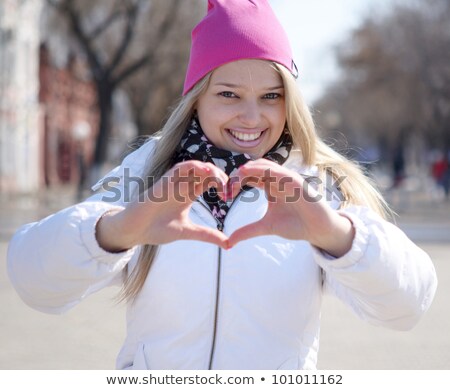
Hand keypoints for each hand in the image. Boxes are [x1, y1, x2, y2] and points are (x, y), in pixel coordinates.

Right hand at [96, 161, 229, 251]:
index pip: (210, 182)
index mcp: (189, 194)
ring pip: (196, 167)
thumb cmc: (157, 229)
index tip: (229, 196)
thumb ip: (208, 235)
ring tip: (220, 179)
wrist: (135, 230)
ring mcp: (174, 182)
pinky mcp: (165, 180)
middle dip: (220, 176)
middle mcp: (183, 185)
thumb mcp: (188, 232)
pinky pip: (181, 167)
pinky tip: (205, 171)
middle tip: (229, 187)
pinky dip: (194, 166)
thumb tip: (229, 244)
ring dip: (210, 169)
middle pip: (206, 172)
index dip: (222, 185)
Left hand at [227, 159, 354, 256]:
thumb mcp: (266, 227)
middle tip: (228, 186)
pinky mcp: (297, 181)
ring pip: (265, 165)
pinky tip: (257, 174)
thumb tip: (229, 241)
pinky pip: (280, 172)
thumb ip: (247, 231)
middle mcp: (276, 179)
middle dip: (238, 175)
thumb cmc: (295, 225)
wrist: (317, 230)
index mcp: (269, 186)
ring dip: (251, 168)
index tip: (224, 196)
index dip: (234, 183)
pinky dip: (268, 171)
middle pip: (253, 168)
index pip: (248, 177)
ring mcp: (286, 178)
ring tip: (238, 175)